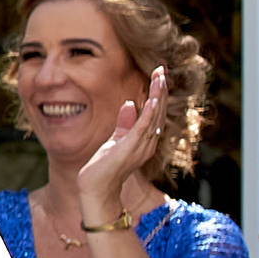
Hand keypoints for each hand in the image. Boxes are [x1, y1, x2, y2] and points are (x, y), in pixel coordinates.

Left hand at [76, 66, 164, 220]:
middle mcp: (149, 142)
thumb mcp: (116, 139)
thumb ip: (125, 122)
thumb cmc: (105, 166)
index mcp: (146, 139)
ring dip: (157, 95)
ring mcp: (142, 145)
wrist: (96, 188)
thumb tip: (129, 103)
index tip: (158, 74)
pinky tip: (152, 99)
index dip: (158, 93)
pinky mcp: (131, 147)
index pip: (156, 112)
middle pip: (159, 111)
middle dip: (160, 90)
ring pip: (155, 116)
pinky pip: (144, 128)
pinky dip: (149, 113)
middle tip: (161, 69)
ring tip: (160, 77)